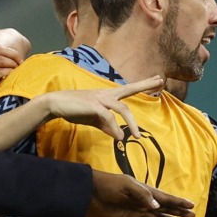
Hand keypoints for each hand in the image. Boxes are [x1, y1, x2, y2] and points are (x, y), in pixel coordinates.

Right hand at [0, 45, 24, 129]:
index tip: (18, 59)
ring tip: (18, 71)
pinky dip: (10, 73)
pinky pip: (0, 72)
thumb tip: (13, 56)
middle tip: (21, 63)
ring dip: (13, 64)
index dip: (9, 51)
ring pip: (0, 60)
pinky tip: (13, 78)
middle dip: (13, 55)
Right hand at [42, 76, 165, 141]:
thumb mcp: (94, 120)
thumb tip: (118, 136)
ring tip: (137, 136)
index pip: (129, 88)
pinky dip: (114, 128)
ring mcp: (100, 98)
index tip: (158, 79)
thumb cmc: (75, 110)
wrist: (56, 104)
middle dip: (145, 84)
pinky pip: (109, 118)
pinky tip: (118, 138)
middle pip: (130, 89)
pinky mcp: (93, 105)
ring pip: (122, 109)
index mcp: (108, 96)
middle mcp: (106, 94)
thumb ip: (107, 126)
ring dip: (131, 123)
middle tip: (161, 80)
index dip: (144, 84)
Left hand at [87, 170, 193, 216]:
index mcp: (146, 192)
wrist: (90, 192)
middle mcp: (145, 202)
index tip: (191, 205)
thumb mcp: (127, 186)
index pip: (166, 198)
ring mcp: (137, 211)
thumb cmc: (109, 185)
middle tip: (192, 216)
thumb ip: (143, 196)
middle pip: (165, 208)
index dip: (179, 202)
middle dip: (178, 211)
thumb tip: (158, 207)